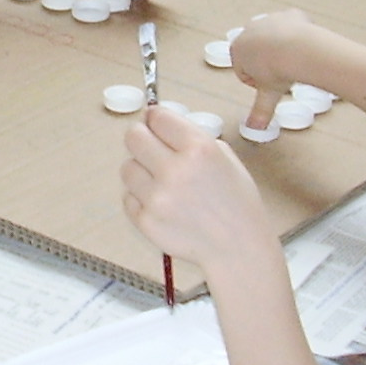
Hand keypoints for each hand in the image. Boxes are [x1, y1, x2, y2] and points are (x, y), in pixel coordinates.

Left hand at [121, 103, 277, 273]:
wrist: (238, 247)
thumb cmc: (236, 203)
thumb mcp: (226, 158)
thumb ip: (192, 138)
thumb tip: (159, 124)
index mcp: (199, 149)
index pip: (158, 117)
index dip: (154, 117)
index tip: (153, 121)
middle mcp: (175, 170)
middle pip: (134, 137)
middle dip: (141, 137)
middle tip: (149, 145)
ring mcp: (157, 197)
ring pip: (127, 167)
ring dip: (140, 170)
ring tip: (161, 181)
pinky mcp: (146, 220)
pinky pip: (128, 197)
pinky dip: (141, 198)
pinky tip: (162, 203)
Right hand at [231, 10, 319, 131]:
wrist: (298, 50)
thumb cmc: (278, 69)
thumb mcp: (267, 95)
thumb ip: (259, 111)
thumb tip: (254, 128)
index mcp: (238, 49)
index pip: (242, 67)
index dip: (255, 79)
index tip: (267, 84)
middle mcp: (249, 31)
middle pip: (256, 50)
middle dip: (266, 61)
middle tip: (280, 74)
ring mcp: (268, 20)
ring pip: (272, 36)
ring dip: (279, 47)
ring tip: (292, 62)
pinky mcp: (287, 15)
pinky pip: (290, 24)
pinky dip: (295, 33)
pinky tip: (301, 45)